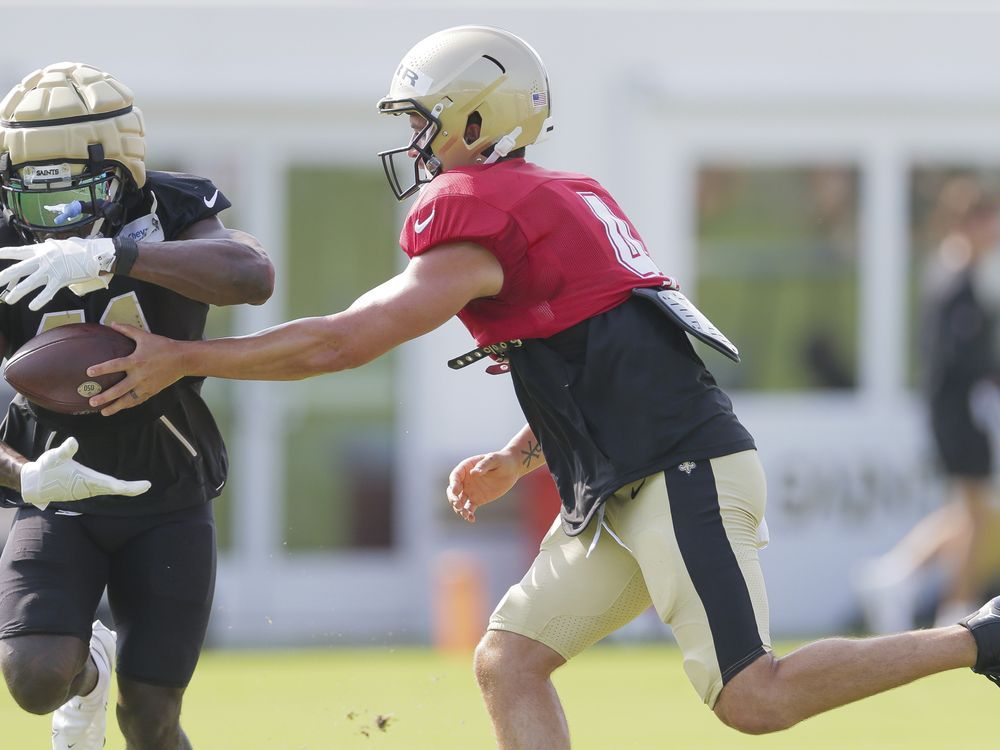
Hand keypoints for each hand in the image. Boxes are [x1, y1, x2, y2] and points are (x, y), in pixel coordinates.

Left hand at [0, 237, 115, 309]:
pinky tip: (32, 306)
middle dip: (4, 276)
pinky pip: (48, 292)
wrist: (95, 254)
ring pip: (30, 283)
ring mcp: (51, 270)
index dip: (5, 253)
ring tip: (9, 300)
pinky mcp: (61, 280)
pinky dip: (40, 300)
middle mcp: (43, 259)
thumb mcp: (59, 245)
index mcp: (40, 249)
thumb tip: (43, 248)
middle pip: (19, 269)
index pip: (18, 251)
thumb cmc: (79, 249)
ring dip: (18, 292)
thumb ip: (48, 248)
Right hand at [20, 437, 150, 509]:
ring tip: (138, 487)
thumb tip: (73, 441)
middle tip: (147, 485)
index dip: (130, 487)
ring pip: (109, 490)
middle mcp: (90, 488)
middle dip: (131, 488)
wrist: (33, 484)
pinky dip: (114, 488)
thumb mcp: (54, 457)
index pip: (114, 486)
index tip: (145, 486)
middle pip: (115, 489)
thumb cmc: (45, 470)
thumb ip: (65, 450)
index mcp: (88, 481)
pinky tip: (119, 486)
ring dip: (124, 489)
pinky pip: (103, 489)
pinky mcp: (83, 490)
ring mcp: (87, 490)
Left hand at [85, 323, 185, 415]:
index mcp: (136, 361)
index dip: (101, 368)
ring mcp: (146, 385)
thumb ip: (128, 330)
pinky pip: (138, 400)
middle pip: (119, 389)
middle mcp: (140, 375)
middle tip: (92, 402)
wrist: (183, 359)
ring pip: (128, 399)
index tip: (89, 372)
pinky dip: (129, 405)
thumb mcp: (145, 336)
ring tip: (104, 412)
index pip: (115, 365)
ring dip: (116, 407)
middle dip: (105, 397)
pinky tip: (121, 408)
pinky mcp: (152, 391)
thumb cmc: (164, 346)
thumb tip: (113, 324)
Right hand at [446, 451, 520, 522]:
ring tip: (466, 514)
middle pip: (453, 491)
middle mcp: (465, 480)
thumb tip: (474, 473)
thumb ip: (484, 465)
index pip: (455, 476)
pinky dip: (468, 514)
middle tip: (458, 505)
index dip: (453, 484)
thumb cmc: (502, 460)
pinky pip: (469, 508)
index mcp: (466, 468)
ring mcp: (470, 491)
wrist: (511, 469)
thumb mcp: (494, 460)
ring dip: (459, 509)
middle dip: (453, 498)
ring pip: (459, 501)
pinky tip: (471, 519)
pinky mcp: (477, 499)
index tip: (456, 491)